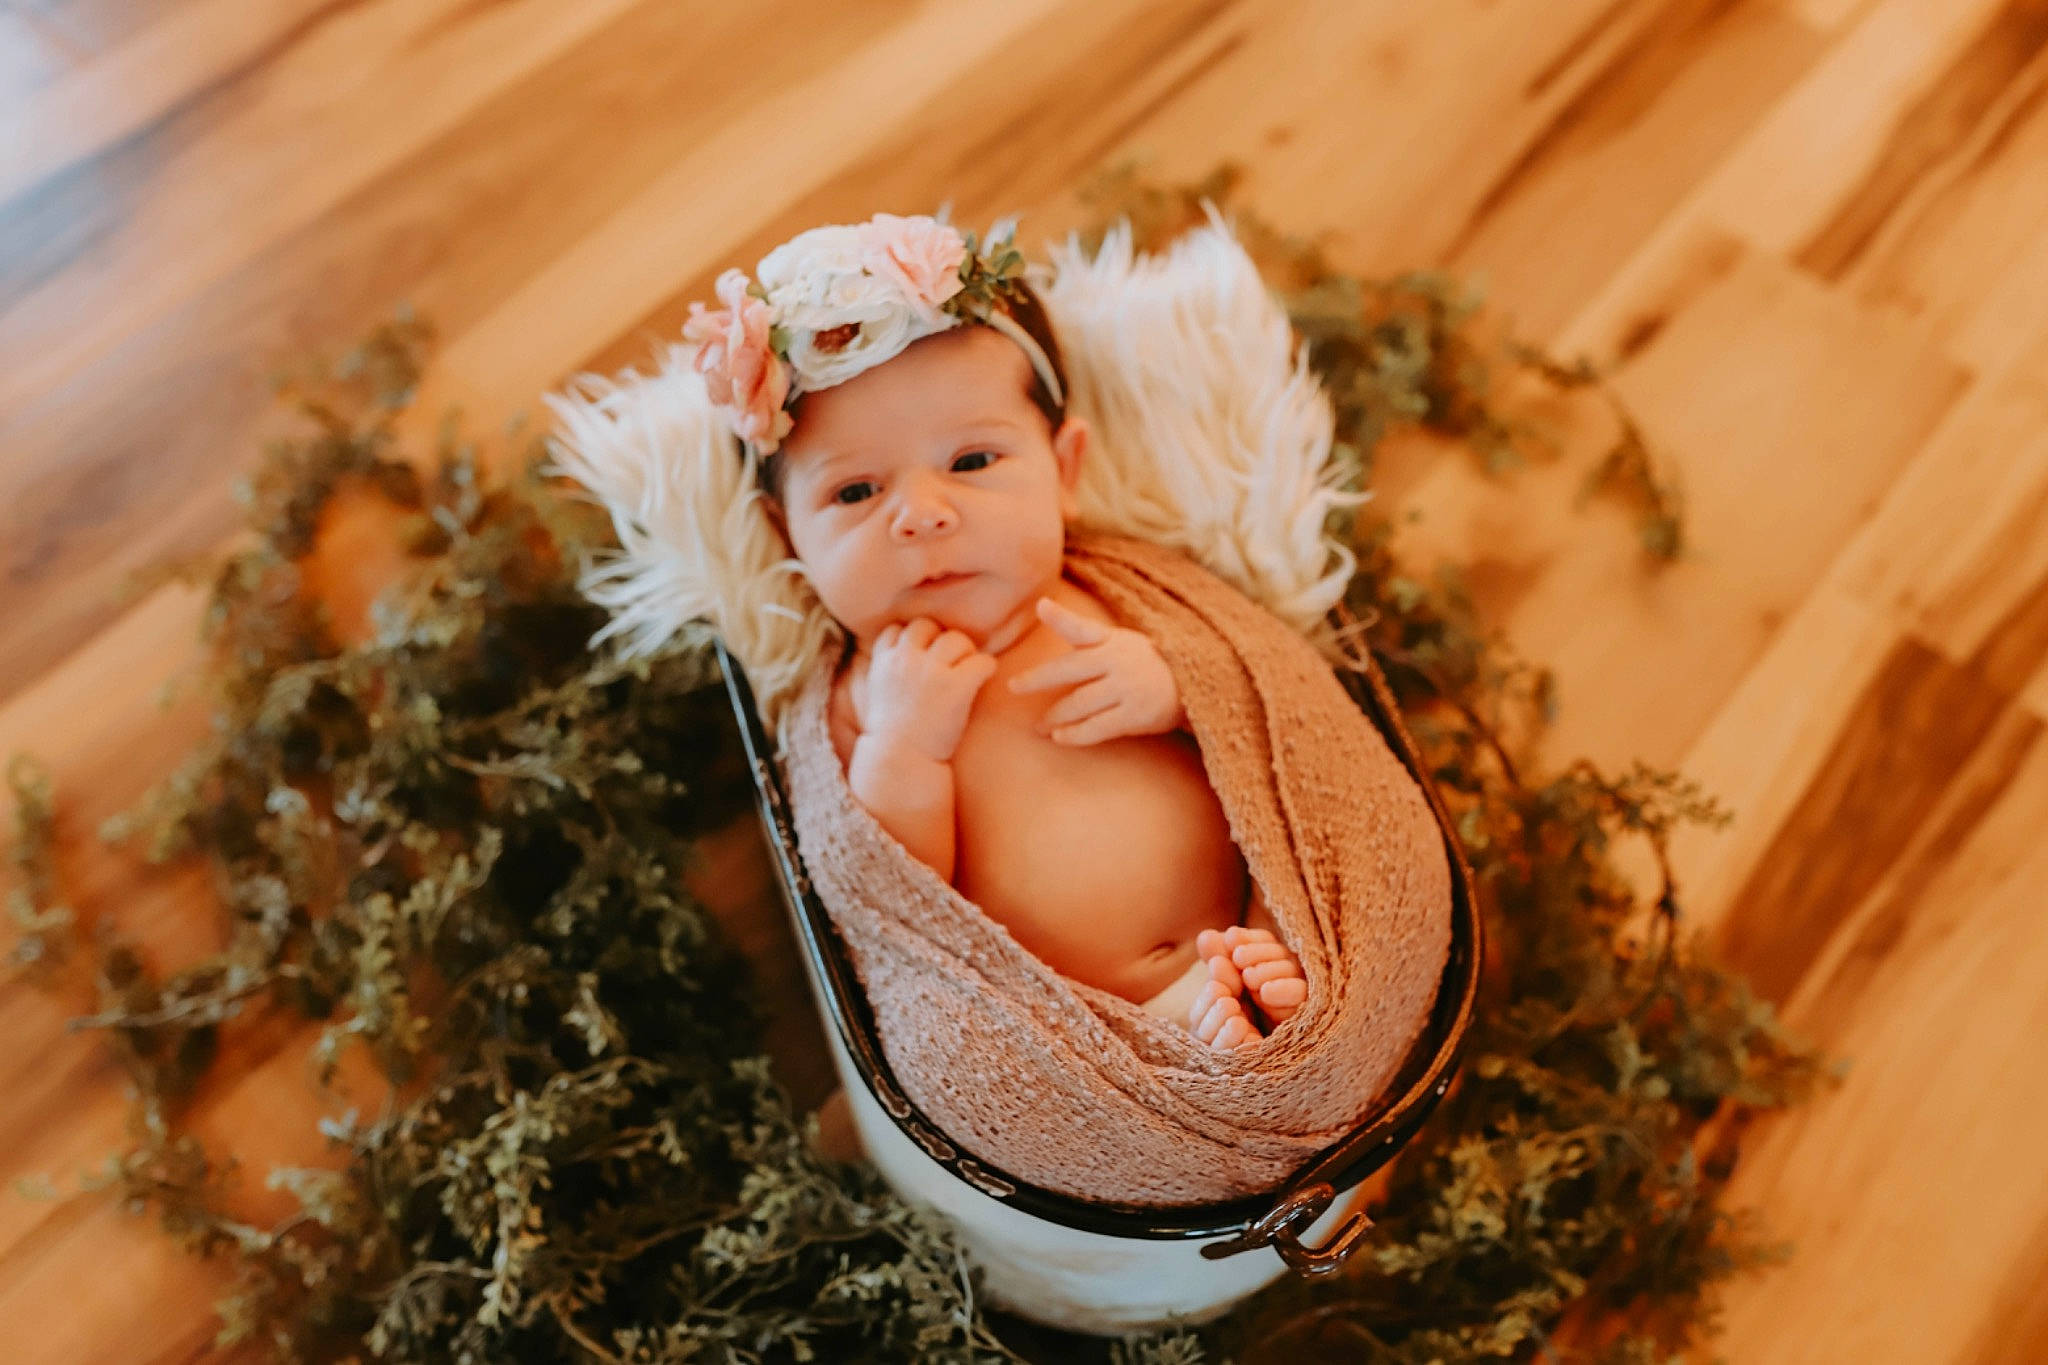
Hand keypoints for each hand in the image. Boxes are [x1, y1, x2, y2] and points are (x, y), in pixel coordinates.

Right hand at [853, 618, 996, 761]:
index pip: (897, 629)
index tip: (922, 658)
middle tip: (949, 663)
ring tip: (967, 673)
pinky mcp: (956, 687)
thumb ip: (890, 670)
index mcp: (883, 662)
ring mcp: (930, 671)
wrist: (900, 761)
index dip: (913, 641)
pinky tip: (982, 680)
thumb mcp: (878, 694)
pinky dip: (986, 668)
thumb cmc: (893, 735)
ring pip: (956, 639)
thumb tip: (908, 657)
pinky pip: (982, 661)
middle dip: (939, 640)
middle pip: (926, 626)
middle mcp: (904, 660)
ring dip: (965, 652)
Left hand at [1007, 598, 1183, 745]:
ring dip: (1055, 716)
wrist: (1190, 686)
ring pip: (1080, 703)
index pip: (1082, 628)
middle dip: (1038, 678)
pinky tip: (1060, 737)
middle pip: (1071, 669)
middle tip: (1013, 686)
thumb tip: (1041, 605)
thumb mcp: (1115, 639)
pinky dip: (1076, 734)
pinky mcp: (1135, 716)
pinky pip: (1098, 728)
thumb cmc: (1142, 661)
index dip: (1060, 617)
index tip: (1041, 606)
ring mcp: (1127, 689)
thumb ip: (1078, 628)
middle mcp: (1117, 662)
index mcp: (1112, 641)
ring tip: (1038, 726)